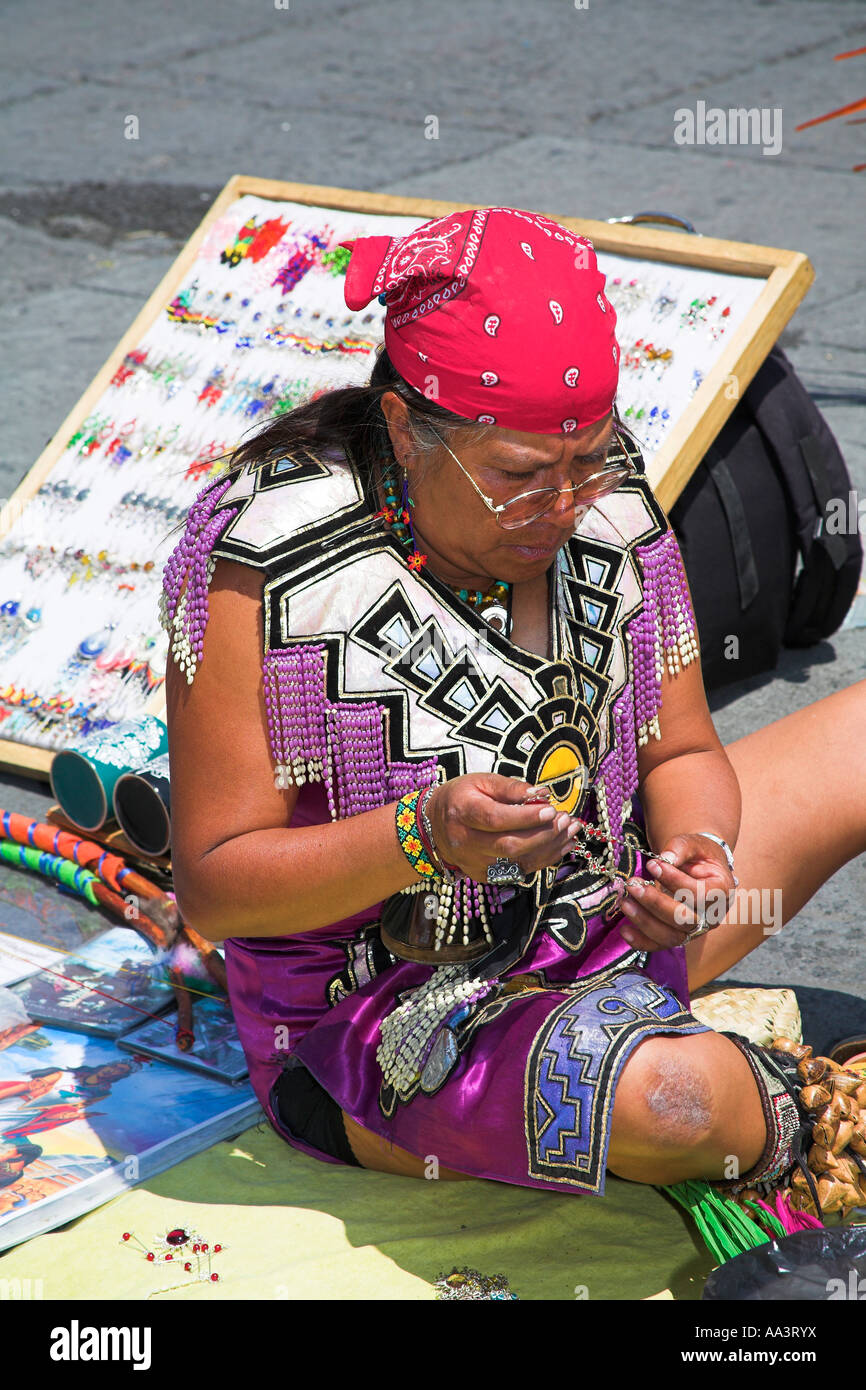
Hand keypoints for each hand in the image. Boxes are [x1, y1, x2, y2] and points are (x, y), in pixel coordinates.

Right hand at [427, 774, 581, 883]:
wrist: (435, 826)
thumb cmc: (462, 797)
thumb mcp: (482, 781)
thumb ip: (511, 788)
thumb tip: (541, 794)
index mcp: (461, 812)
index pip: (495, 819)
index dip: (525, 817)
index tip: (551, 809)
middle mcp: (465, 842)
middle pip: (508, 845)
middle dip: (543, 834)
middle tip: (566, 820)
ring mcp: (474, 863)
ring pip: (517, 862)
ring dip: (549, 848)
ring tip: (571, 831)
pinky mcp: (484, 876)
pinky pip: (519, 870)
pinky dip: (544, 859)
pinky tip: (562, 846)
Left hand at [616, 832, 737, 953]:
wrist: (699, 867)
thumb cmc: (697, 854)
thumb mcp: (694, 843)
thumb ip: (681, 848)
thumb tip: (665, 858)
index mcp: (721, 891)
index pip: (699, 894)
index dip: (674, 881)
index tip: (652, 865)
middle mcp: (711, 916)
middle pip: (684, 919)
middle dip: (655, 903)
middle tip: (632, 885)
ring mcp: (695, 930)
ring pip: (671, 936)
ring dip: (645, 921)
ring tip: (625, 902)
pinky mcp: (679, 935)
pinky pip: (661, 945)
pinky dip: (641, 942)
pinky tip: (624, 930)